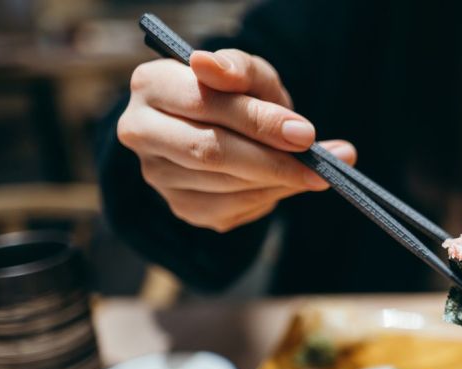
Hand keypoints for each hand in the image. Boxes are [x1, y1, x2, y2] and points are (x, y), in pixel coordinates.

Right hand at [117, 49, 356, 231]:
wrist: (228, 128)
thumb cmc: (237, 94)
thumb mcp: (247, 73)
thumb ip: (237, 68)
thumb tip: (210, 65)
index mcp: (150, 84)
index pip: (204, 103)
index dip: (257, 120)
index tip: (305, 133)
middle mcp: (140, 131)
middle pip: (209, 151)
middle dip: (272, 160)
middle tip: (320, 166)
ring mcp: (157, 174)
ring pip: (224, 185)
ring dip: (277, 181)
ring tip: (315, 172)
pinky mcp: (180, 206)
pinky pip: (230, 210)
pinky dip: (267, 198)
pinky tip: (286, 183)